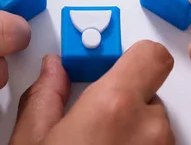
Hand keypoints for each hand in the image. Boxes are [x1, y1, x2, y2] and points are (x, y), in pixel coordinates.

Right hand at [9, 41, 174, 144]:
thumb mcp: (32, 142)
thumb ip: (44, 97)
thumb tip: (52, 72)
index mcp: (114, 108)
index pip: (151, 54)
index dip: (134, 54)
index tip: (113, 62)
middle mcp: (150, 128)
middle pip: (148, 91)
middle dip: (125, 99)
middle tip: (96, 122)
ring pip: (153, 123)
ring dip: (133, 129)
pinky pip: (159, 144)